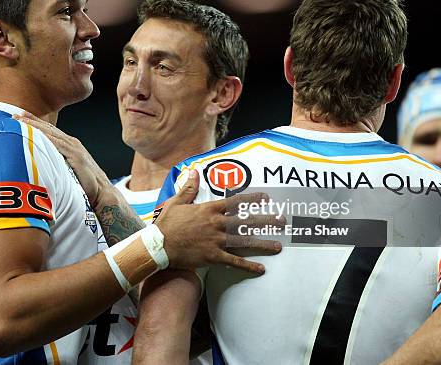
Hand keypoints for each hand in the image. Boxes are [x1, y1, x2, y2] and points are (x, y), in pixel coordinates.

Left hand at [14, 112, 110, 207]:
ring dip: (35, 125)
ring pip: (51, 133)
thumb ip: (57, 165)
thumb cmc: (86, 186)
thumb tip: (41, 167)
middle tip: (14, 114)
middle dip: (31, 120)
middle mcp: (72, 143)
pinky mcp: (76, 155)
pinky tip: (34, 132)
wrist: (102, 193)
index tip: (20, 118)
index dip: (35, 124)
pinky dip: (45, 137)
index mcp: (70, 146)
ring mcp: (75, 148)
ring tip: (20, 120)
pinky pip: (57, 144)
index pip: (50, 132)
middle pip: (48, 129)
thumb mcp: (68, 171)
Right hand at [155, 171, 282, 273]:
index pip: (236, 202)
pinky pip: (234, 261)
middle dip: (265, 220)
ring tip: (278, 245)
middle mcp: (216, 224)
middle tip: (281, 220)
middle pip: (246, 220)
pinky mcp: (213, 256)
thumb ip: (189, 188)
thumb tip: (194, 171)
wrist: (158, 246)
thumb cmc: (167, 224)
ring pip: (244, 241)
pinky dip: (248, 266)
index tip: (266, 197)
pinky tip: (261, 269)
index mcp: (209, 209)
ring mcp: (216, 241)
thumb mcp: (177, 202)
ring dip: (263, 243)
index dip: (252, 199)